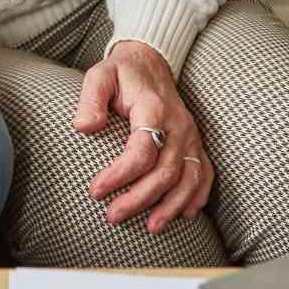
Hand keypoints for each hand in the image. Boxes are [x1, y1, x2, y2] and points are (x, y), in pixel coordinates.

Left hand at [76, 40, 213, 232]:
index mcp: (153, 108)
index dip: (119, 175)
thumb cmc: (121, 73)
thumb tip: (84, 128)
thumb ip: (90, 99)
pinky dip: (198, 195)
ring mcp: (190, 134)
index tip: (95, 191)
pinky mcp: (195, 141)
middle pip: (165, 171)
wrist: (150, 62)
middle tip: (113, 216)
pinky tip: (184, 214)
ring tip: (151, 227)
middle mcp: (177, 124)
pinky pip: (204, 172)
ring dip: (171, 205)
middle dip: (140, 199)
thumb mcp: (99, 75)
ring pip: (189, 177)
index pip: (141, 150)